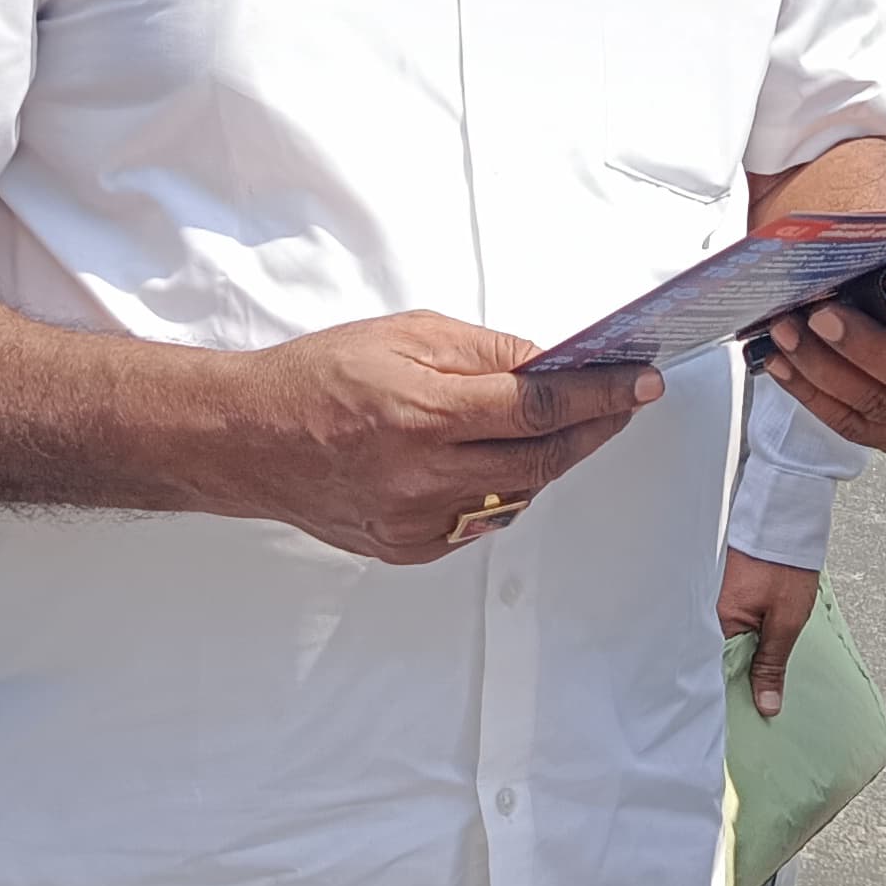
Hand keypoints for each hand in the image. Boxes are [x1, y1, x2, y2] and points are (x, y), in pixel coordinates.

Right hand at [211, 311, 659, 564]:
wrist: (247, 440)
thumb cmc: (317, 378)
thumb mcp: (406, 335)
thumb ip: (484, 352)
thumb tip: (548, 362)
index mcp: (425, 413)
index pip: (540, 407)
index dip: (600, 394)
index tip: (639, 382)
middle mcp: (425, 477)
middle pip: (542, 461)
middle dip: (594, 429)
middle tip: (623, 404)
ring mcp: (417, 523)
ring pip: (517, 496)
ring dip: (549, 461)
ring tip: (563, 425)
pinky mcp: (407, 549)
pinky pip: (479, 523)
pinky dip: (500, 491)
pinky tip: (498, 461)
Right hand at [719, 550, 821, 718]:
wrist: (785, 520)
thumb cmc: (786, 565)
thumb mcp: (787, 622)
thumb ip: (772, 665)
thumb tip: (765, 705)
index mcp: (720, 621)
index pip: (719, 673)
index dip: (735, 695)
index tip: (748, 717)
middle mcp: (709, 613)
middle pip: (718, 660)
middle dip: (737, 680)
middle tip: (755, 704)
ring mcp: (714, 602)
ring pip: (723, 645)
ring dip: (740, 660)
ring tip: (757, 680)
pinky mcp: (723, 593)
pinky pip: (726, 628)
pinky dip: (740, 641)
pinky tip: (753, 652)